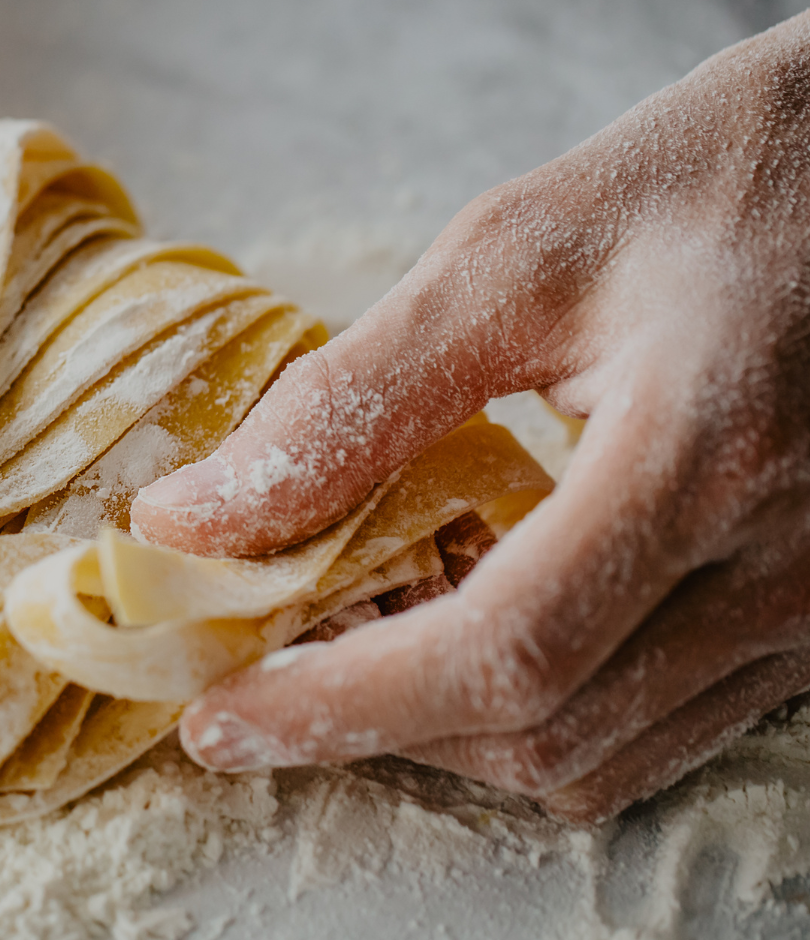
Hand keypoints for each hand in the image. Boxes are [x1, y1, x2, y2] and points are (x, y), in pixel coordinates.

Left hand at [131, 11, 809, 822]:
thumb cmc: (712, 182)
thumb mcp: (512, 253)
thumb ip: (349, 397)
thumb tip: (188, 518)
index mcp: (704, 453)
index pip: (503, 653)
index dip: (342, 705)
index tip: (217, 719)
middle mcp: (786, 566)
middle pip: (544, 732)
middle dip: (373, 725)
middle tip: (257, 669)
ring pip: (598, 757)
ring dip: (445, 729)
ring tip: (345, 639)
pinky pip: (656, 727)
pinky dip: (530, 708)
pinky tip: (457, 620)